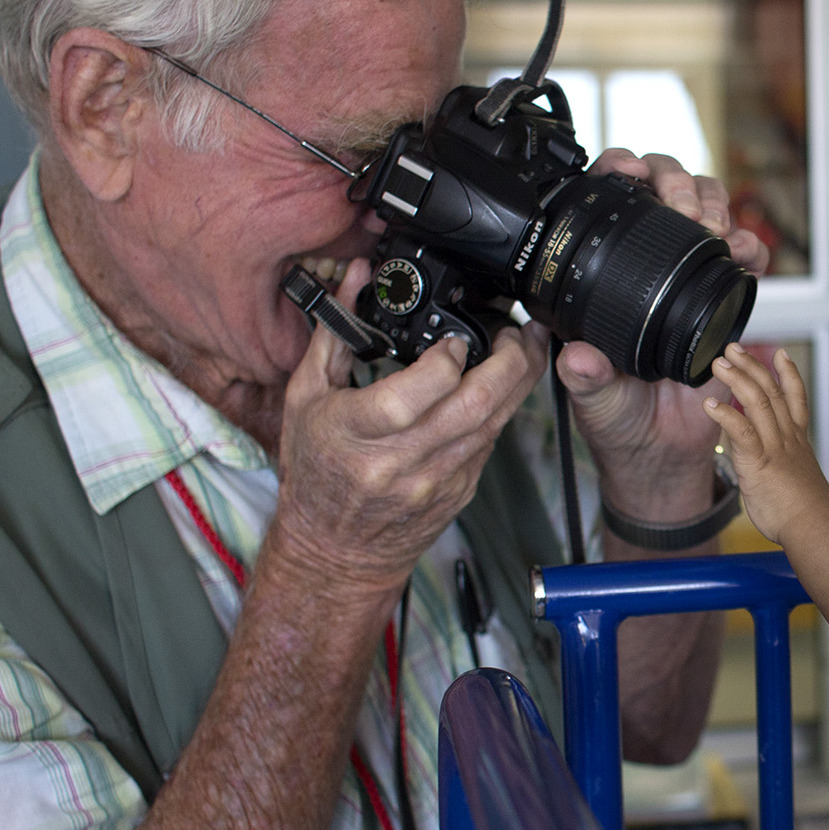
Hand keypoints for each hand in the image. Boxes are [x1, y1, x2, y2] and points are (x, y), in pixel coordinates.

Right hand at [268, 261, 549, 601]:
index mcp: (357, 432)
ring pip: (497, 422)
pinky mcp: (460, 490)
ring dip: (520, 380)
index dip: (449, 355)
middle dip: (510, 359)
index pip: (419, 390)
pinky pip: (492, 441)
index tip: (454, 336)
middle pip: (477, 404)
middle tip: (517, 330)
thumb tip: (359, 277)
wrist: (336, 552)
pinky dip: (503, 409)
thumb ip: (335, 334)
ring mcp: (437, 479)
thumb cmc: (315, 473)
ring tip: (524, 346)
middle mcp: (402, 460)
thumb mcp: (304, 398)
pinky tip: (505, 386)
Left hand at [561, 150, 770, 520]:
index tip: (628, 170)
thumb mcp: (596, 401)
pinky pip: (742, 257)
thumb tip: (581, 357)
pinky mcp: (722, 297)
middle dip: (677, 181)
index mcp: (599, 278)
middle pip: (662, 188)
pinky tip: (748, 255)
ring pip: (706, 209)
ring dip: (715, 203)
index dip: (617, 171)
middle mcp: (644, 267)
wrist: (664, 454)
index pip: (606, 202)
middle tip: (685, 205)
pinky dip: (749, 247)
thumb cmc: (620, 423)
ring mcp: (685, 277)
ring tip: (717, 226)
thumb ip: (588, 380)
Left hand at [703, 345, 828, 546]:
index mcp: (797, 442)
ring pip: (757, 402)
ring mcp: (774, 448)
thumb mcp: (796, 483)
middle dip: (752, 366)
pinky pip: (742, 431)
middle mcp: (787, 439)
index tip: (780, 355)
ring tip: (719, 363)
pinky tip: (708, 404)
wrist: (815, 528)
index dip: (788, 374)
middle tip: (734, 348)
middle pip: (771, 392)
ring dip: (737, 379)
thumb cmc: (805, 514)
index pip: (795, 399)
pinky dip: (725, 414)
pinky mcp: (758, 462)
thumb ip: (782, 468)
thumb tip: (770, 470)